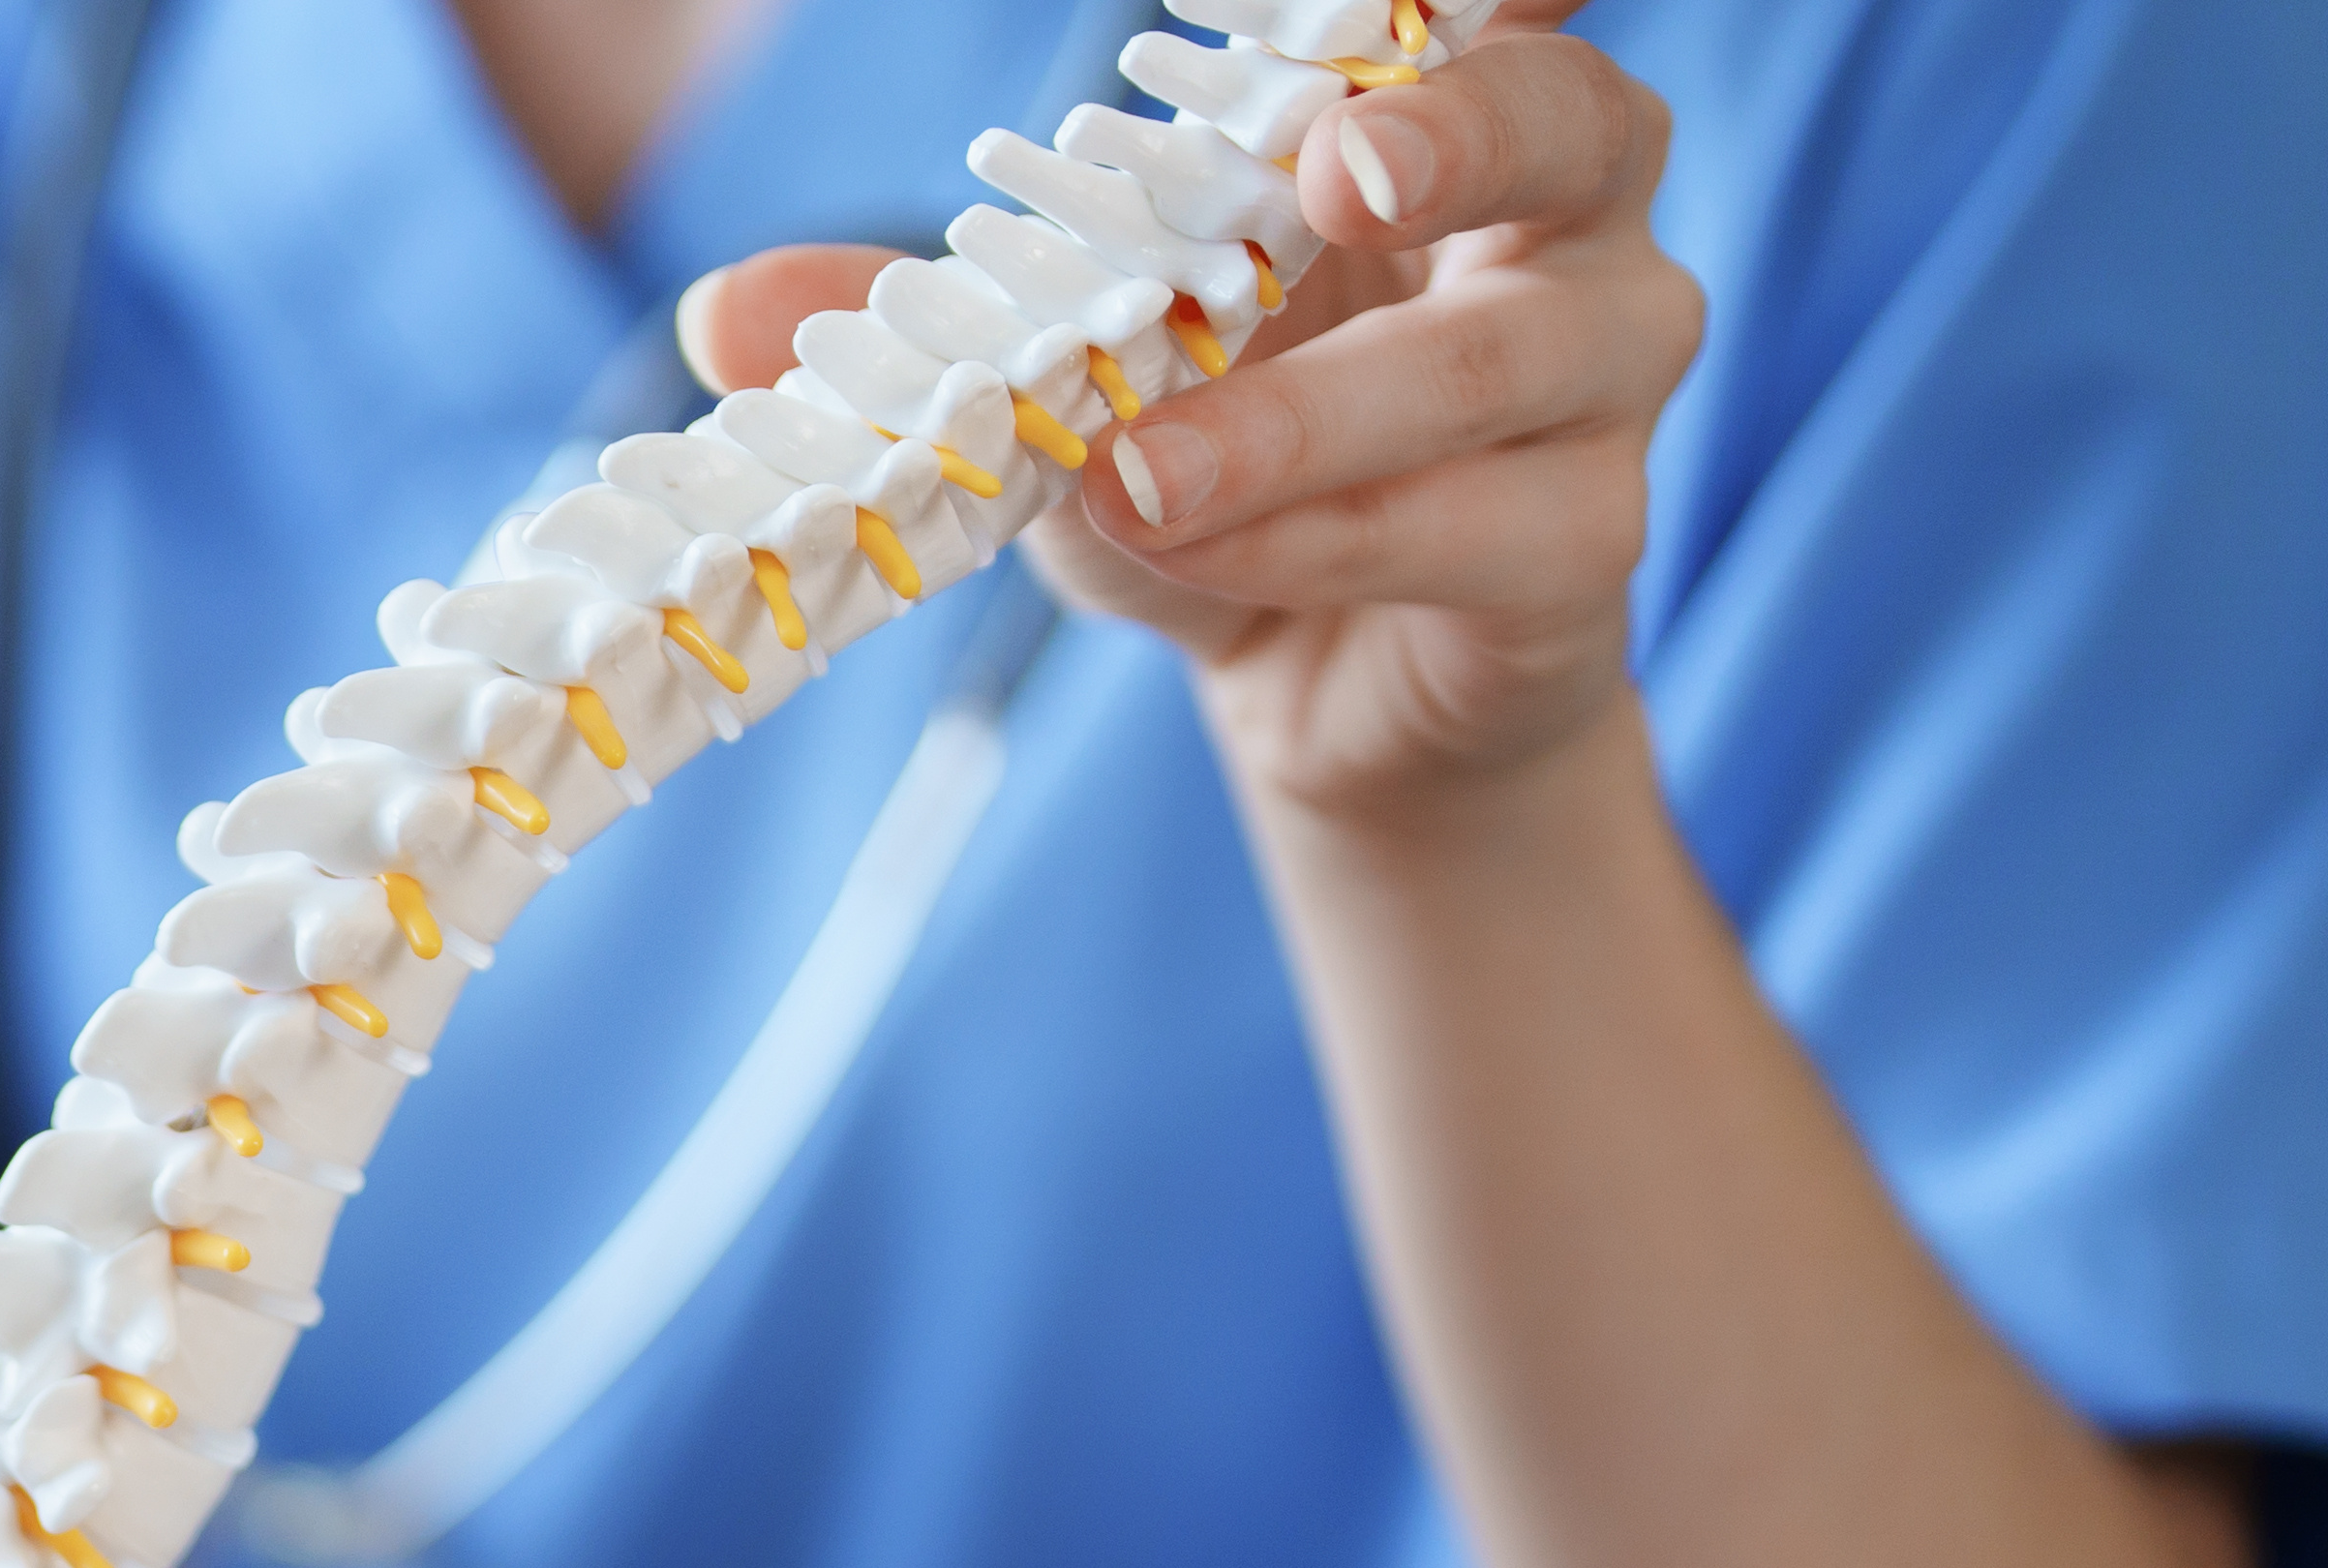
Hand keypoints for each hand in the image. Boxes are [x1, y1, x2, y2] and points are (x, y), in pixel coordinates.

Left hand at [686, 6, 1694, 823]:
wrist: (1322, 688)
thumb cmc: (1216, 474)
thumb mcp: (1060, 384)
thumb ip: (923, 327)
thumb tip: (723, 310)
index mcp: (1444, 123)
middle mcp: (1568, 218)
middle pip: (1575, 119)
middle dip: (1458, 131)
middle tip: (1336, 163)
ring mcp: (1605, 379)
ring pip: (1505, 358)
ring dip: (1309, 416)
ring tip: (1141, 469)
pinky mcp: (1592, 539)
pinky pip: (1482, 525)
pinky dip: (1325, 537)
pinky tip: (1201, 546)